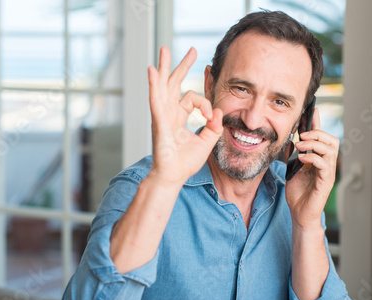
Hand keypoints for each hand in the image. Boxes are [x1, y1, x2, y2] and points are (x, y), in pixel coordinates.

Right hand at [148, 47, 222, 184]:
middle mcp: (168, 113)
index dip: (205, 103)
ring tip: (164, 50)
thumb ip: (213, 126)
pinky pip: (156, 100)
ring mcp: (162, 116)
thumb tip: (218, 111)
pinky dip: (154, 85)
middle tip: (190, 50)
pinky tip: (153, 71)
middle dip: (181, 66)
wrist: (173, 177)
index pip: (192, 98)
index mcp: (177, 116)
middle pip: (174, 83)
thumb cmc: (184, 162)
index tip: (211, 115)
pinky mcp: (159, 122)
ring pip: (163, 86)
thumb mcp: (206, 142)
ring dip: (164, 67)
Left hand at [285, 109, 339, 228]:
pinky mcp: (326, 182)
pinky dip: (313, 158)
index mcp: (318, 158)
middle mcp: (326, 163)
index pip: (320, 137)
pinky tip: (301, 159)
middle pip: (331, 140)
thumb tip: (288, 139)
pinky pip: (325, 165)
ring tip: (300, 145)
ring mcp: (328, 172)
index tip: (311, 110)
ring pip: (331, 150)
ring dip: (315, 144)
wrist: (299, 213)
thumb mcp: (290, 169)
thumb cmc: (297, 193)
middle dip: (317, 133)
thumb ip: (291, 154)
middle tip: (301, 136)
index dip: (316, 123)